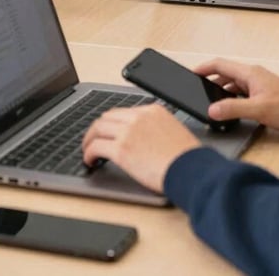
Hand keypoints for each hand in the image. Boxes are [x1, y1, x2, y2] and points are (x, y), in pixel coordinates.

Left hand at [81, 104, 199, 193]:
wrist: (190, 168)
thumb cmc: (187, 157)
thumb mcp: (174, 130)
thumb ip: (156, 128)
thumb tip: (144, 138)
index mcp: (153, 110)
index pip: (124, 111)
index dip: (112, 123)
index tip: (109, 132)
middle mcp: (139, 116)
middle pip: (107, 117)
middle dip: (97, 129)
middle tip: (93, 140)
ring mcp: (128, 131)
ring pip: (98, 128)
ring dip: (89, 139)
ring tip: (88, 150)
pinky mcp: (121, 149)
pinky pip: (96, 146)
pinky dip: (88, 153)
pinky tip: (90, 161)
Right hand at [195, 58, 278, 134]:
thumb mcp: (259, 109)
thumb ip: (233, 109)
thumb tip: (212, 109)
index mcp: (250, 73)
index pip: (220, 64)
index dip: (204, 68)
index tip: (190, 73)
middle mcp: (253, 76)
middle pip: (225, 73)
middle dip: (209, 81)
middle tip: (196, 91)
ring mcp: (259, 84)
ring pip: (233, 84)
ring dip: (221, 91)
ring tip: (209, 101)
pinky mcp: (263, 94)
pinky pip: (242, 93)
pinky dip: (232, 98)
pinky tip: (229, 109)